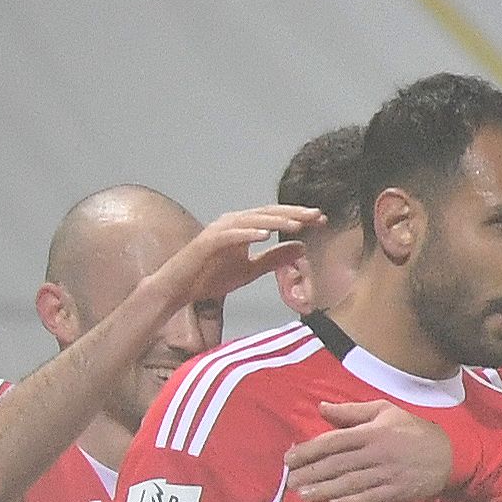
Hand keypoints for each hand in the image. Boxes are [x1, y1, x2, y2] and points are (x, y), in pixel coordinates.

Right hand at [156, 203, 327, 310]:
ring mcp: (220, 230)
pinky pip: (232, 235)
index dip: (299, 218)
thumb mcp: (251, 270)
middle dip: (294, 214)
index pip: (276, 218)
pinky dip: (248, 233)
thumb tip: (301, 248)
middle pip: (268, 214)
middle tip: (318, 216)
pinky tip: (265, 236)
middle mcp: (233, 222)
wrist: (179, 288)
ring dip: (276, 221)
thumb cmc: (210, 277)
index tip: (322, 221)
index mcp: (244, 227)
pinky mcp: (209, 241)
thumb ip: (275, 259)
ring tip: (298, 225)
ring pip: (253, 220)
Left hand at [282, 401, 460, 501]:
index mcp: (372, 432)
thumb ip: (352, 410)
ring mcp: (386, 474)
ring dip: (324, 491)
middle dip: (311, 474)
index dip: (309, 450)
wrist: (450, 453)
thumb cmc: (413, 430)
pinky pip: (369, 498)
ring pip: (349, 483)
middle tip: (289, 483)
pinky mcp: (396, 491)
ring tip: (303, 497)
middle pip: (337, 465)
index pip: (334, 441)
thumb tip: (322, 407)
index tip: (289, 458)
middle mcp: (376, 453)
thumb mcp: (386, 410)